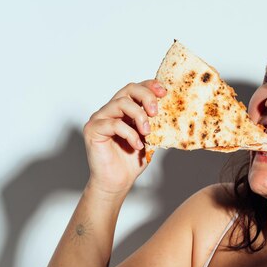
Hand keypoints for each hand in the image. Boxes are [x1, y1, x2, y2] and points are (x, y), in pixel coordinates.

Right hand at [83, 80, 165, 196]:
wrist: (118, 181)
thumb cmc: (132, 160)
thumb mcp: (150, 138)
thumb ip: (156, 123)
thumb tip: (173, 111)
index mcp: (125, 109)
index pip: (136, 88)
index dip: (150, 86)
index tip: (164, 93)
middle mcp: (111, 110)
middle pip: (128, 89)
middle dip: (146, 97)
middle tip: (156, 112)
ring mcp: (100, 118)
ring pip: (120, 103)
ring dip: (139, 116)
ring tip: (147, 132)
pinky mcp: (93, 129)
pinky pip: (113, 124)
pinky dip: (129, 134)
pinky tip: (137, 145)